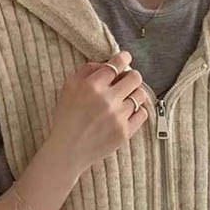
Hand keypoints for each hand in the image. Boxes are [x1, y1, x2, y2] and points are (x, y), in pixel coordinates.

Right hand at [50, 50, 150, 173]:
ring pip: (140, 95)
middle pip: (135, 78)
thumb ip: (87, 70)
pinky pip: (142, 114)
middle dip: (132, 77)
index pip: (116, 64)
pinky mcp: (125, 132)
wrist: (68, 150)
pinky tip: (129, 112)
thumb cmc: (67, 118)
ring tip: (126, 99)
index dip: (124, 58)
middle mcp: (107, 100)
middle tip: (127, 81)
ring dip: (134, 94)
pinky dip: (138, 110)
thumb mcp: (69, 88)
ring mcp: (118, 117)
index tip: (125, 59)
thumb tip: (106, 63)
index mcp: (92, 86)